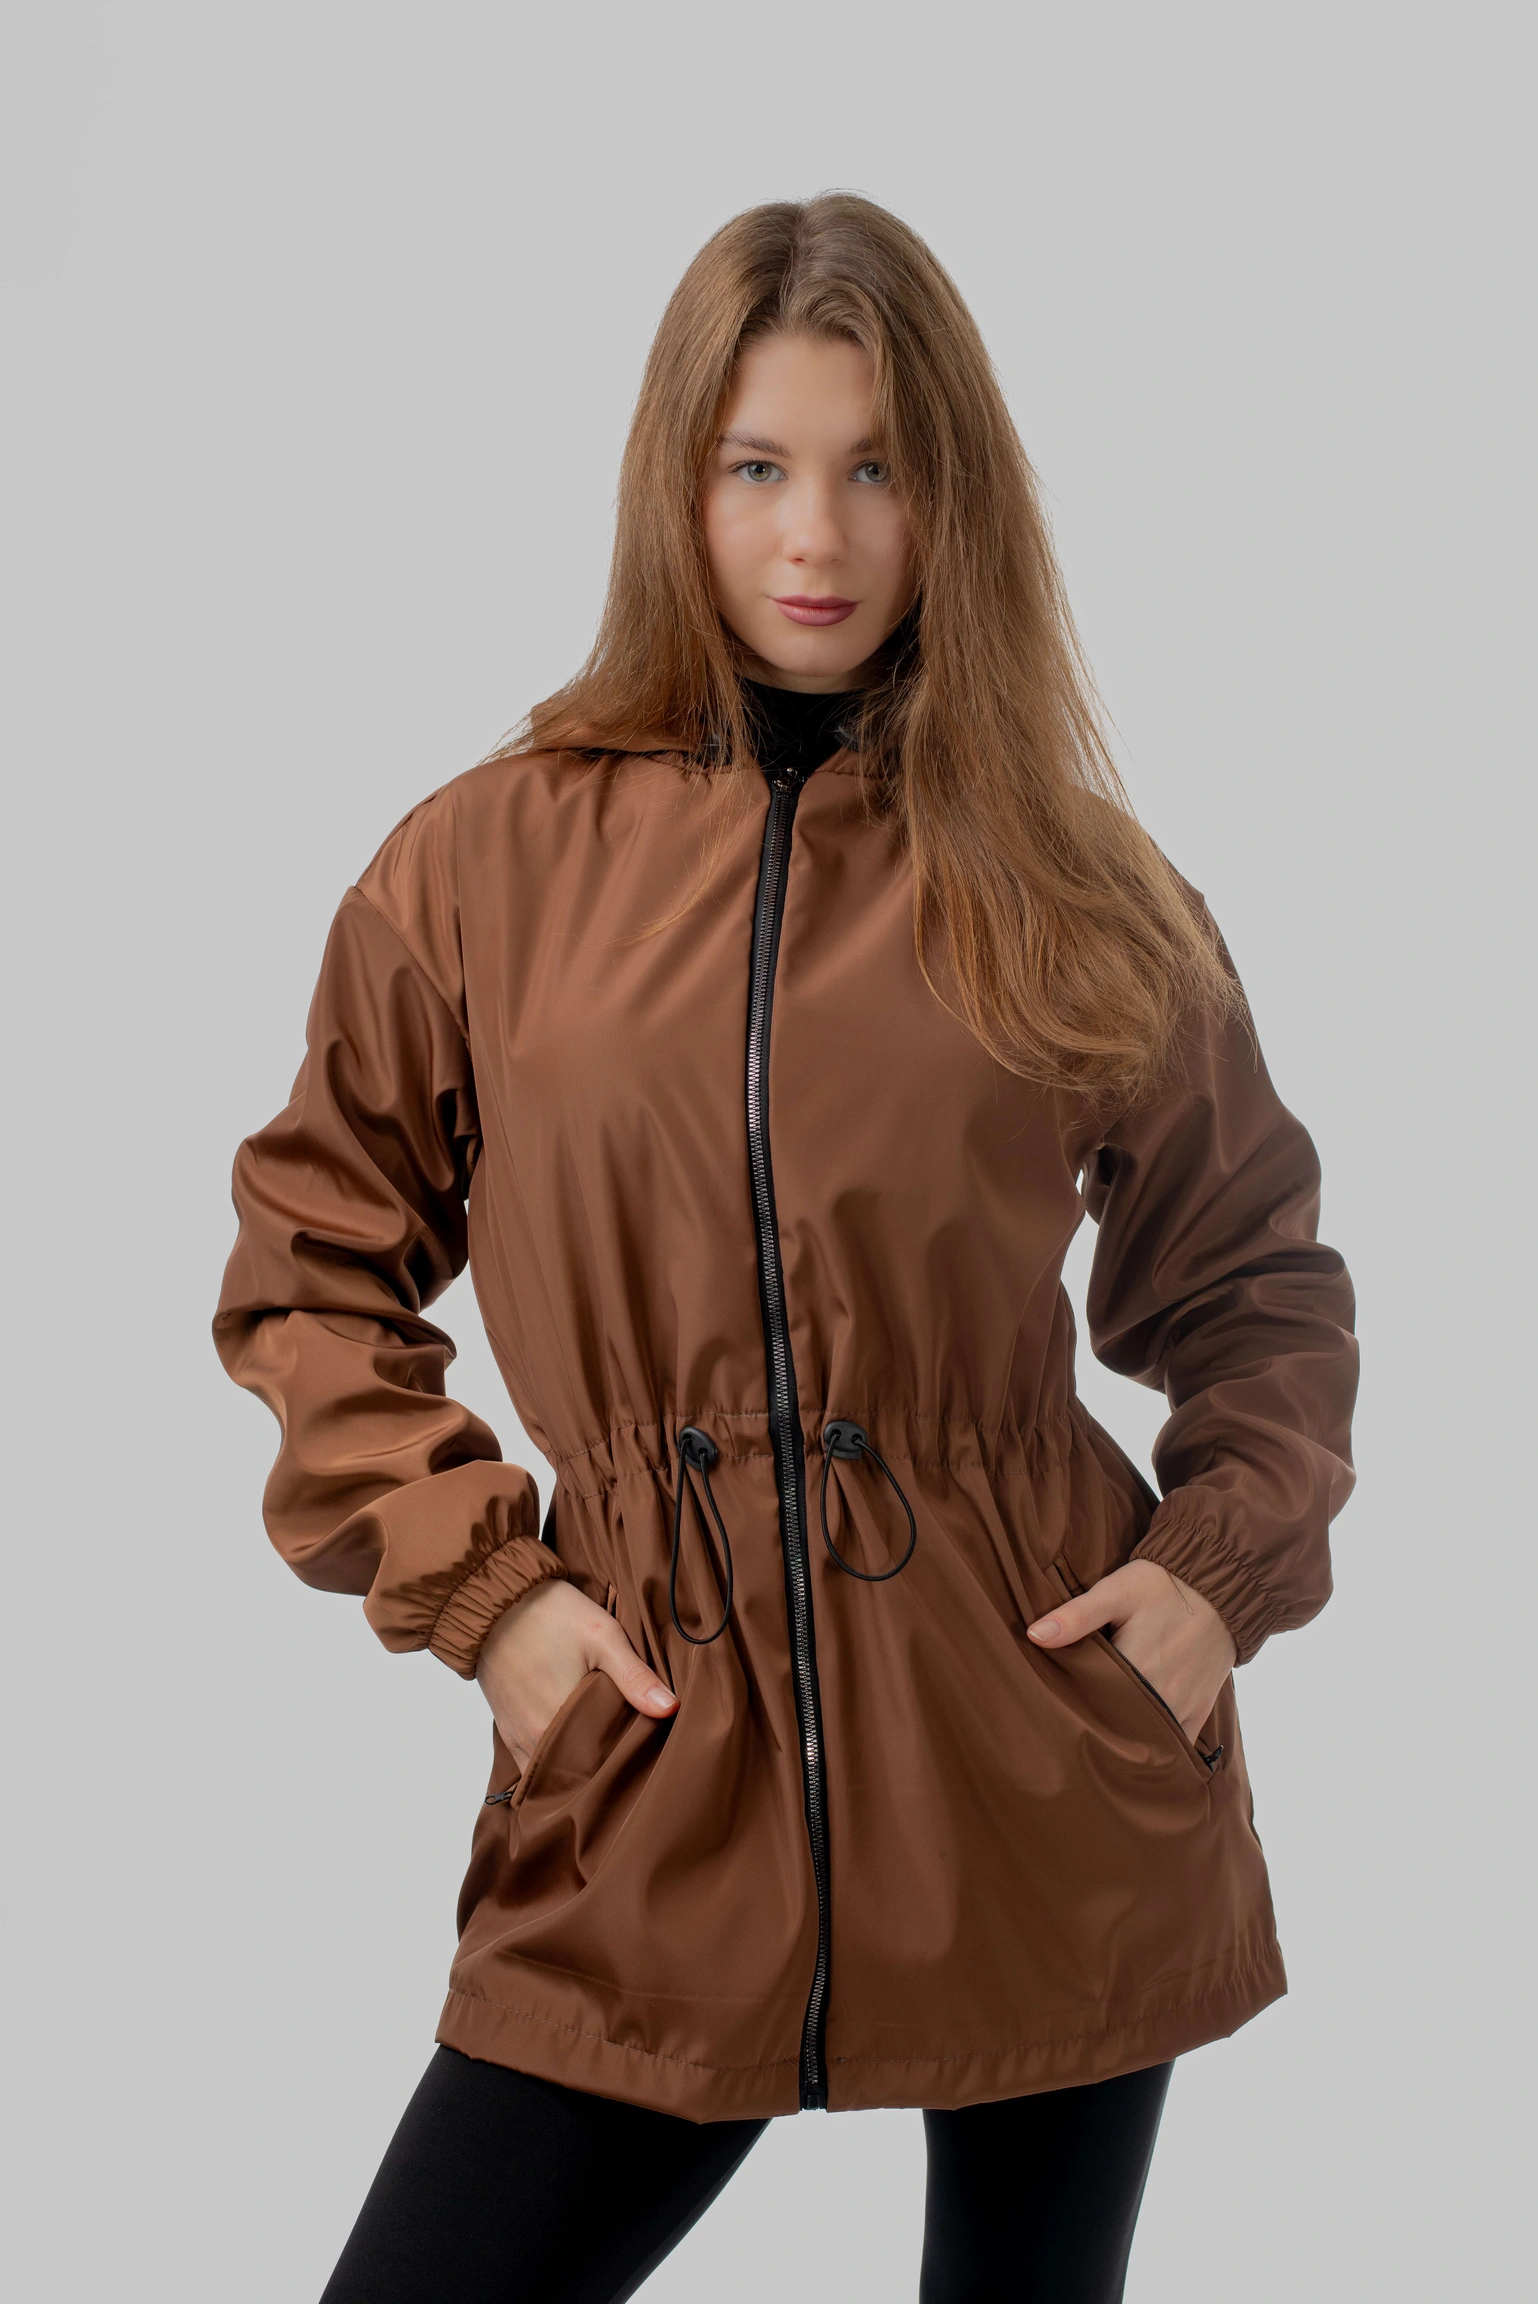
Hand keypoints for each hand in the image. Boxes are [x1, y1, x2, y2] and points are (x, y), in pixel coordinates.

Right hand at [475, 1580, 677, 1768]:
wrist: (495, 1599)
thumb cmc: (549, 1614)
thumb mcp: (602, 1637)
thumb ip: (635, 1677)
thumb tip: (671, 1709)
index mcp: (559, 1725)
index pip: (598, 1768)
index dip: (622, 1765)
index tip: (642, 1756)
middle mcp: (534, 1740)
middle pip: (575, 1773)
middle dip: (600, 1770)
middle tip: (629, 1756)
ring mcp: (516, 1737)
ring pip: (552, 1770)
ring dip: (575, 1767)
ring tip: (603, 1753)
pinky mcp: (506, 1728)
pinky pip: (531, 1761)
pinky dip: (551, 1760)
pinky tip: (573, 1746)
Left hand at [1027, 1560, 1237, 1742]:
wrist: (1219, 1584)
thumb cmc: (1162, 1585)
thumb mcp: (1115, 1590)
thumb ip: (1077, 1615)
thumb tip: (1035, 1636)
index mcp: (1136, 1668)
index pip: (1093, 1702)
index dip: (1072, 1708)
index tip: (1053, 1710)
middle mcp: (1162, 1695)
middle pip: (1120, 1726)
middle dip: (1097, 1729)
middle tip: (1070, 1730)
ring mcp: (1184, 1706)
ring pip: (1148, 1740)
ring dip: (1126, 1741)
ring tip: (1100, 1740)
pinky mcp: (1200, 1708)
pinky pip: (1178, 1743)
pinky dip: (1159, 1747)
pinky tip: (1138, 1749)